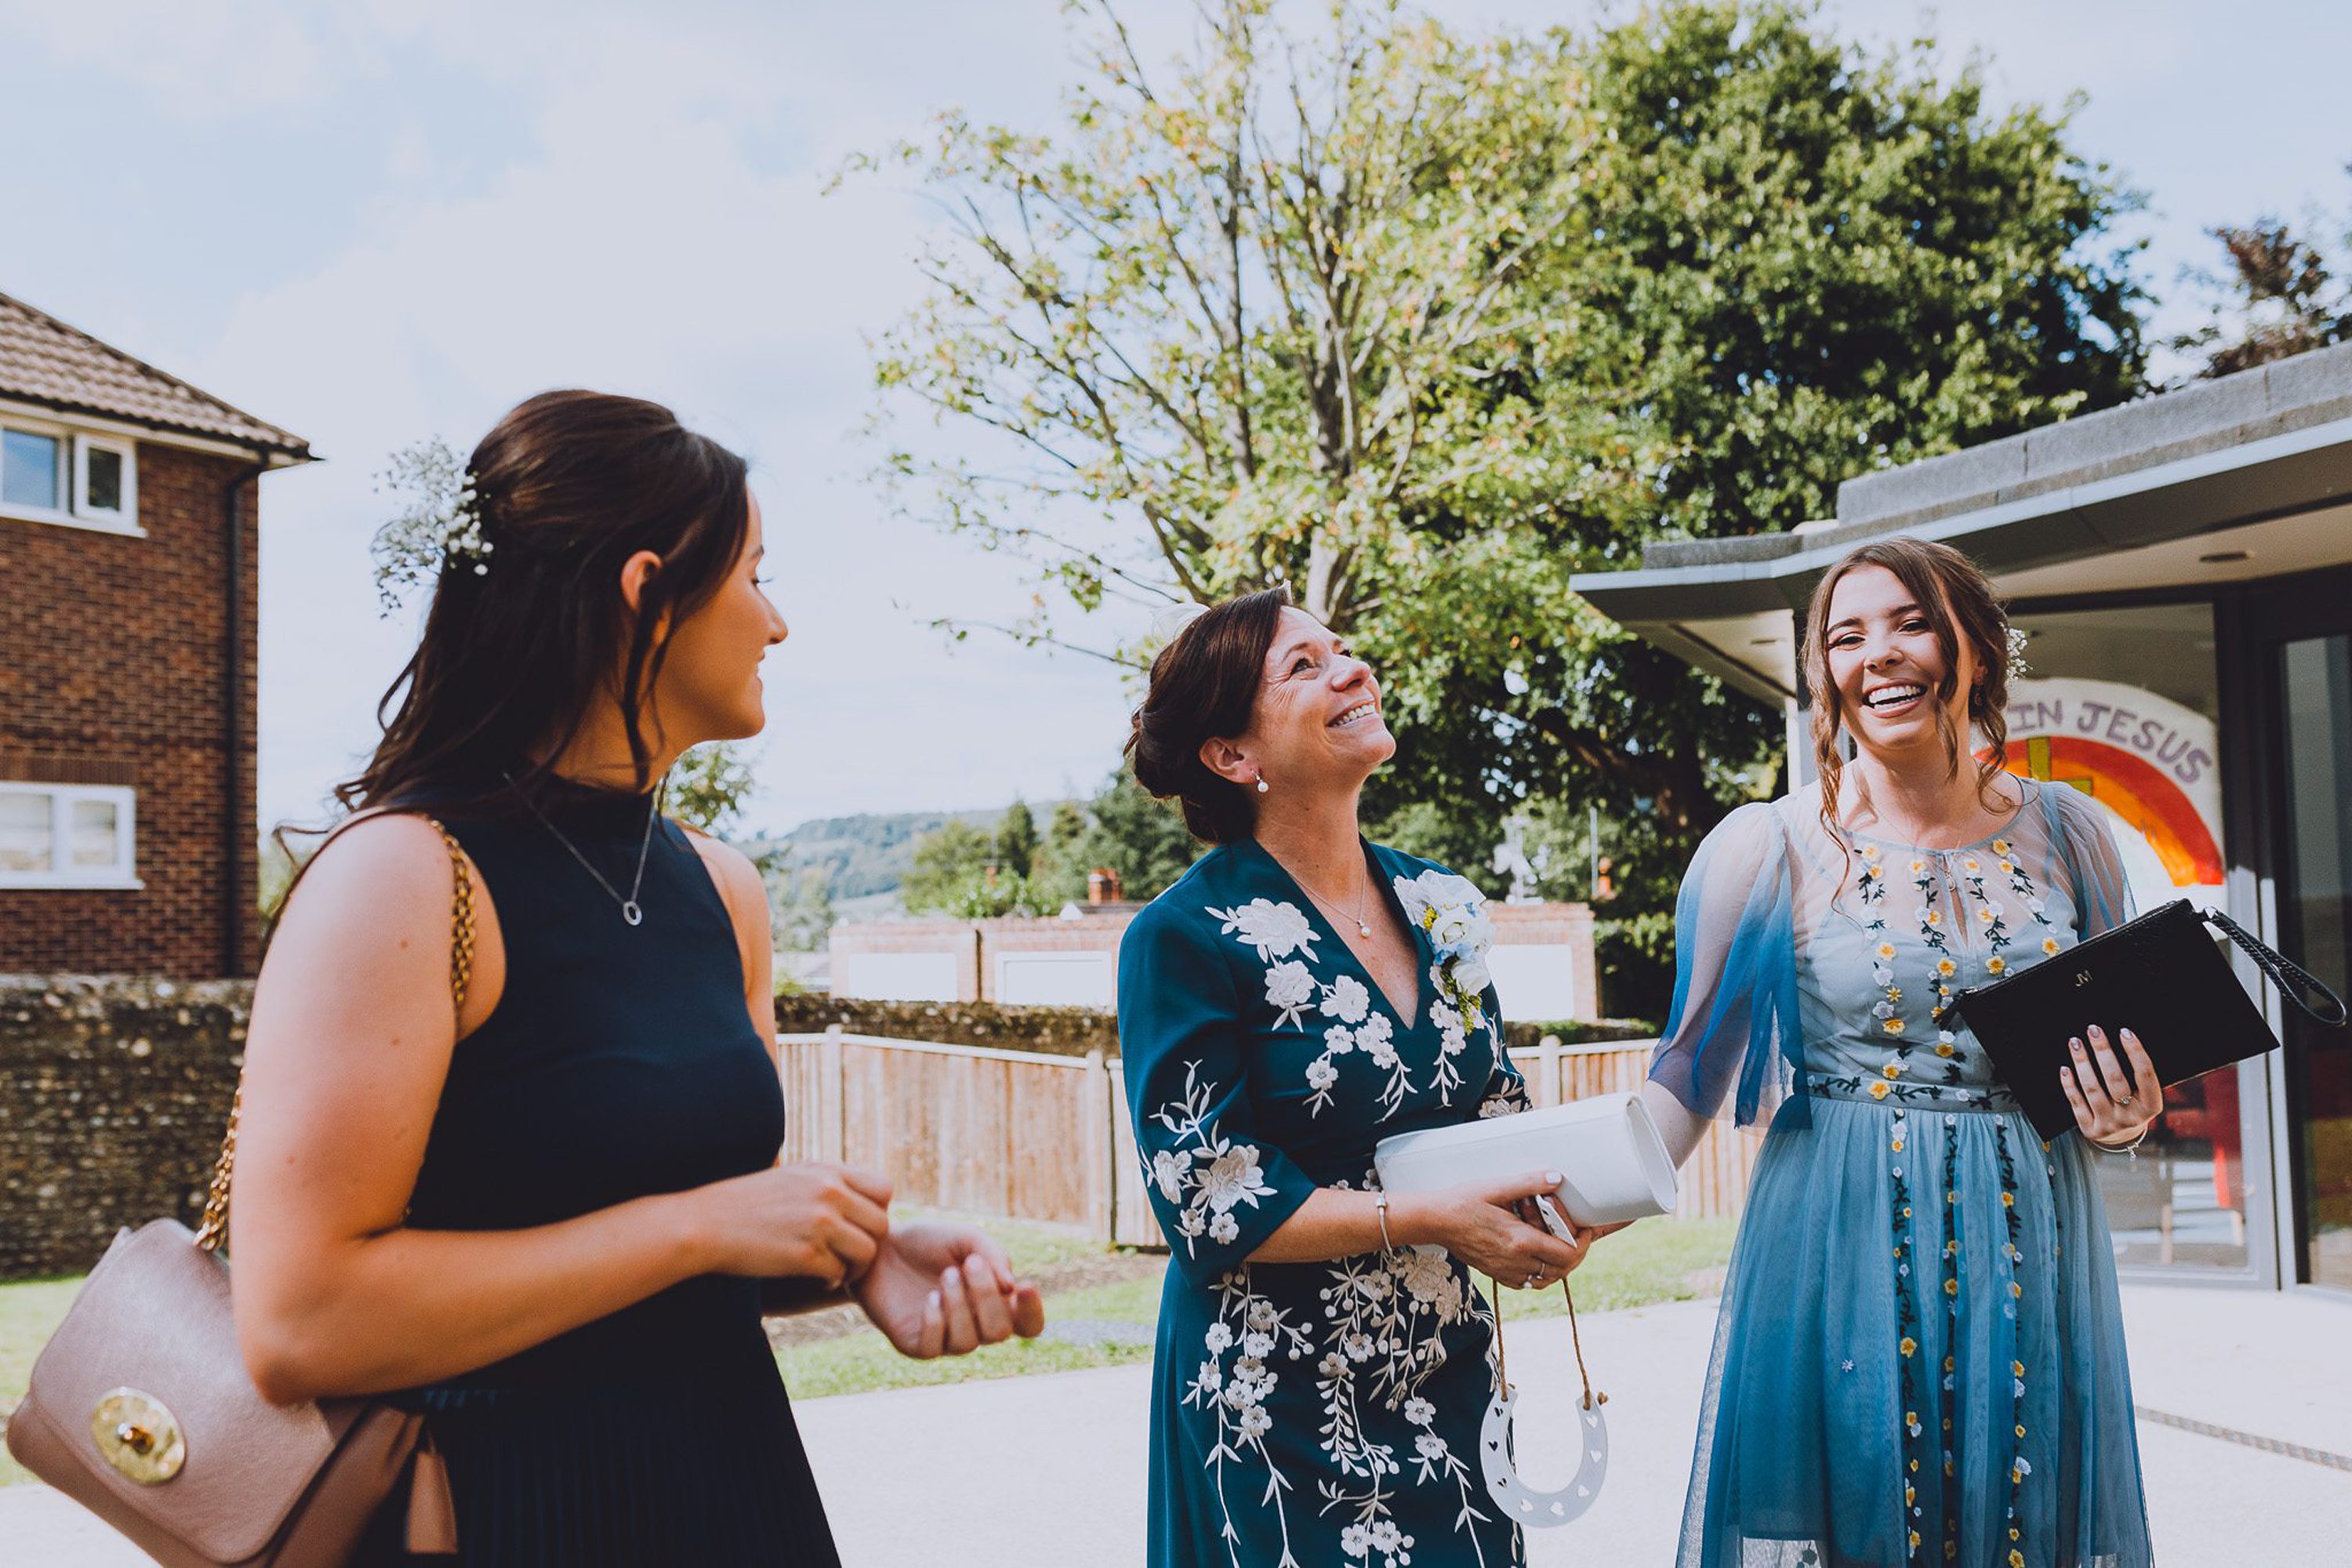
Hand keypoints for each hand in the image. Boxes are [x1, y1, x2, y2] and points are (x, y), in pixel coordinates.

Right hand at [692, 1161, 891, 1287]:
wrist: (705, 1223)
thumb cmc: (748, 1203)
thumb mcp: (794, 1177)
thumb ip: (830, 1184)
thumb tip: (863, 1202)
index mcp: (829, 1171)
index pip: (884, 1190)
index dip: (876, 1212)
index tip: (857, 1226)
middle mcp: (830, 1192)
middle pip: (882, 1224)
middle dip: (869, 1245)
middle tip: (848, 1256)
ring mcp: (819, 1223)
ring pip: (868, 1252)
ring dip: (855, 1267)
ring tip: (835, 1269)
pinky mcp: (805, 1254)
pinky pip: (840, 1274)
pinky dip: (831, 1281)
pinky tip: (815, 1278)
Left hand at [853, 1221, 1046, 1358]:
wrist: (881, 1246)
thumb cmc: (928, 1242)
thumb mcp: (966, 1238)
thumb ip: (993, 1255)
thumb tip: (1011, 1286)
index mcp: (994, 1301)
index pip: (1028, 1323)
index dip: (1032, 1312)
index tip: (1025, 1286)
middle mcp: (975, 1325)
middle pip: (1000, 1332)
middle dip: (988, 1297)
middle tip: (970, 1264)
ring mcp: (946, 1339)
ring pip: (968, 1342)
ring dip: (960, 1305)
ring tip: (945, 1276)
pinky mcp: (916, 1344)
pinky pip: (935, 1348)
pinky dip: (936, 1321)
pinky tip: (929, 1298)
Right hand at [1394, 1170, 1586, 1288]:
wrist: (1434, 1222)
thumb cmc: (1463, 1201)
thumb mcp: (1497, 1187)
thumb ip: (1529, 1183)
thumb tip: (1557, 1178)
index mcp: (1520, 1240)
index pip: (1567, 1253)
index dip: (1583, 1242)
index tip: (1585, 1228)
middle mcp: (1516, 1261)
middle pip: (1562, 1269)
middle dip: (1576, 1253)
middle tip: (1578, 1235)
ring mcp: (1506, 1271)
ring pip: (1547, 1279)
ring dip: (1560, 1265)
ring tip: (1561, 1245)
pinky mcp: (1496, 1274)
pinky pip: (1528, 1283)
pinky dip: (1541, 1273)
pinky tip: (1538, 1256)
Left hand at [2061, 1025, 2163, 1146]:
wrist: (2122, 1138)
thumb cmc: (2133, 1105)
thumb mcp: (2145, 1095)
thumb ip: (2138, 1074)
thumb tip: (2124, 1037)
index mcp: (2151, 1106)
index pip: (2145, 1075)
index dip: (2136, 1052)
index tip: (2124, 1031)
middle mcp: (2131, 1117)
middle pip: (2115, 1079)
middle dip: (2103, 1052)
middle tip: (2093, 1030)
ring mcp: (2110, 1125)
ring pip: (2093, 1089)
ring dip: (2082, 1063)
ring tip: (2075, 1043)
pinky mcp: (2090, 1129)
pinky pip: (2077, 1103)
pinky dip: (2069, 1085)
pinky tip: (2065, 1068)